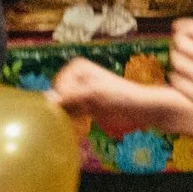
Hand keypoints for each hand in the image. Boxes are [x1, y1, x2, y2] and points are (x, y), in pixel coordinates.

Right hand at [49, 57, 179, 137]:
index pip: (58, 87)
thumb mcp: (95, 93)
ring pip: (63, 108)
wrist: (144, 109)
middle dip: (66, 108)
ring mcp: (80, 93)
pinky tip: (85, 124)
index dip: (66, 99)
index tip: (84, 104)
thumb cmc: (123, 96)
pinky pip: (71, 116)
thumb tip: (48, 98)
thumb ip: (72, 95)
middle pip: (58, 98)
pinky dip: (74, 122)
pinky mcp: (86, 107)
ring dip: (69, 117)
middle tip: (85, 113)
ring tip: (87, 118)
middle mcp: (76, 78)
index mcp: (77, 67)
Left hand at [168, 18, 192, 135]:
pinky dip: (177, 78)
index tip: (177, 28)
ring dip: (176, 61)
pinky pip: (175, 79)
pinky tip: (185, 81)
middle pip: (180, 42)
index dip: (181, 26)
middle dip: (176, 43)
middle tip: (179, 50)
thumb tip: (188, 30)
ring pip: (176, 60)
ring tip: (184, 67)